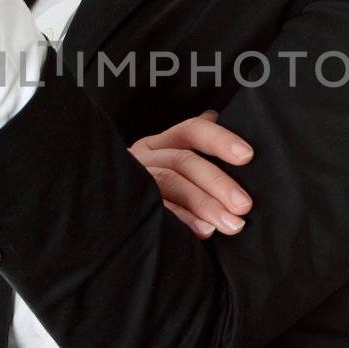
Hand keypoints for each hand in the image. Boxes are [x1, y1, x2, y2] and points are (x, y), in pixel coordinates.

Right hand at [129, 109, 254, 238]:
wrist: (101, 212)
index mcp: (160, 143)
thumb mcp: (169, 160)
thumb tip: (214, 115)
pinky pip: (158, 210)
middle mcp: (146, 157)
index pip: (192, 130)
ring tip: (232, 224)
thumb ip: (193, 143)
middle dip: (218, 183)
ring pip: (171, 184)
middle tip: (244, 205)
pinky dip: (183, 221)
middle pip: (184, 161)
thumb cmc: (152, 186)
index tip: (247, 155)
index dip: (219, 140)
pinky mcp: (129, 205)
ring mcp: (135, 180)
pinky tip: (205, 232)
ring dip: (205, 205)